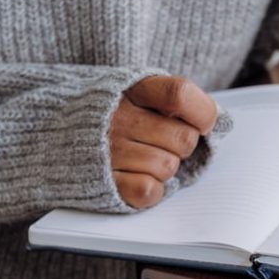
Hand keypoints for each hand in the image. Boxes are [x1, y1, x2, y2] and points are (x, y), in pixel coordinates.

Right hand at [111, 76, 216, 207]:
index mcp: (133, 88)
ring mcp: (109, 149)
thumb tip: (222, 123)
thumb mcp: (140, 92)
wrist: (55, 132)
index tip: (202, 124)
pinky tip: (136, 175)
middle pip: (184, 139)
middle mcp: (118, 117)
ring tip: (142, 157)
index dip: (202, 113)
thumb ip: (180, 101)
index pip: (180, 94)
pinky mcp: (103, 180)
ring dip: (164, 168)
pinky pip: (150, 190)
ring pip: (169, 167)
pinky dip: (151, 189)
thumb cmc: (113, 114)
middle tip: (160, 141)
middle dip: (181, 145)